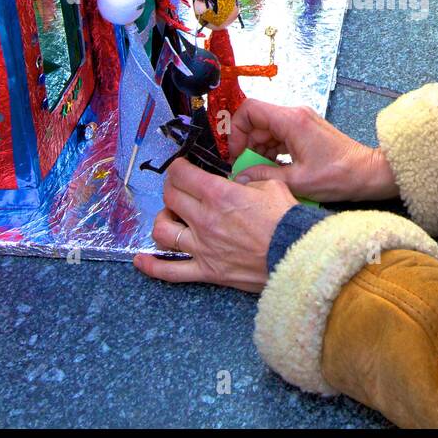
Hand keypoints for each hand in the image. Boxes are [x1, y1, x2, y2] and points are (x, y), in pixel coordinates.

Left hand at [132, 157, 295, 293]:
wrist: (297, 255)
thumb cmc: (287, 220)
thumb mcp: (271, 186)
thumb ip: (248, 180)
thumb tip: (237, 182)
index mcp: (219, 195)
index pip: (183, 175)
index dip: (178, 167)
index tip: (181, 167)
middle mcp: (204, 219)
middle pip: (170, 198)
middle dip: (171, 188)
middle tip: (179, 188)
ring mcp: (202, 247)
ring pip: (162, 230)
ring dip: (162, 220)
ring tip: (170, 217)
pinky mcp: (206, 271)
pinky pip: (170, 271)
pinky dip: (152, 266)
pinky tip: (141, 260)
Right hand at [228, 99, 397, 202]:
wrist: (369, 173)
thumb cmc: (340, 175)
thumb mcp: (298, 181)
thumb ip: (264, 177)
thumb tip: (241, 177)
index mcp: (292, 120)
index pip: (249, 109)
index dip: (236, 130)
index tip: (235, 153)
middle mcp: (295, 115)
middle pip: (257, 120)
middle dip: (248, 144)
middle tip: (247, 168)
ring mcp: (301, 122)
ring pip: (267, 129)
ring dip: (260, 150)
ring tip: (264, 172)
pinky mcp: (306, 131)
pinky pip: (280, 135)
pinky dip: (273, 151)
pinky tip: (277, 169)